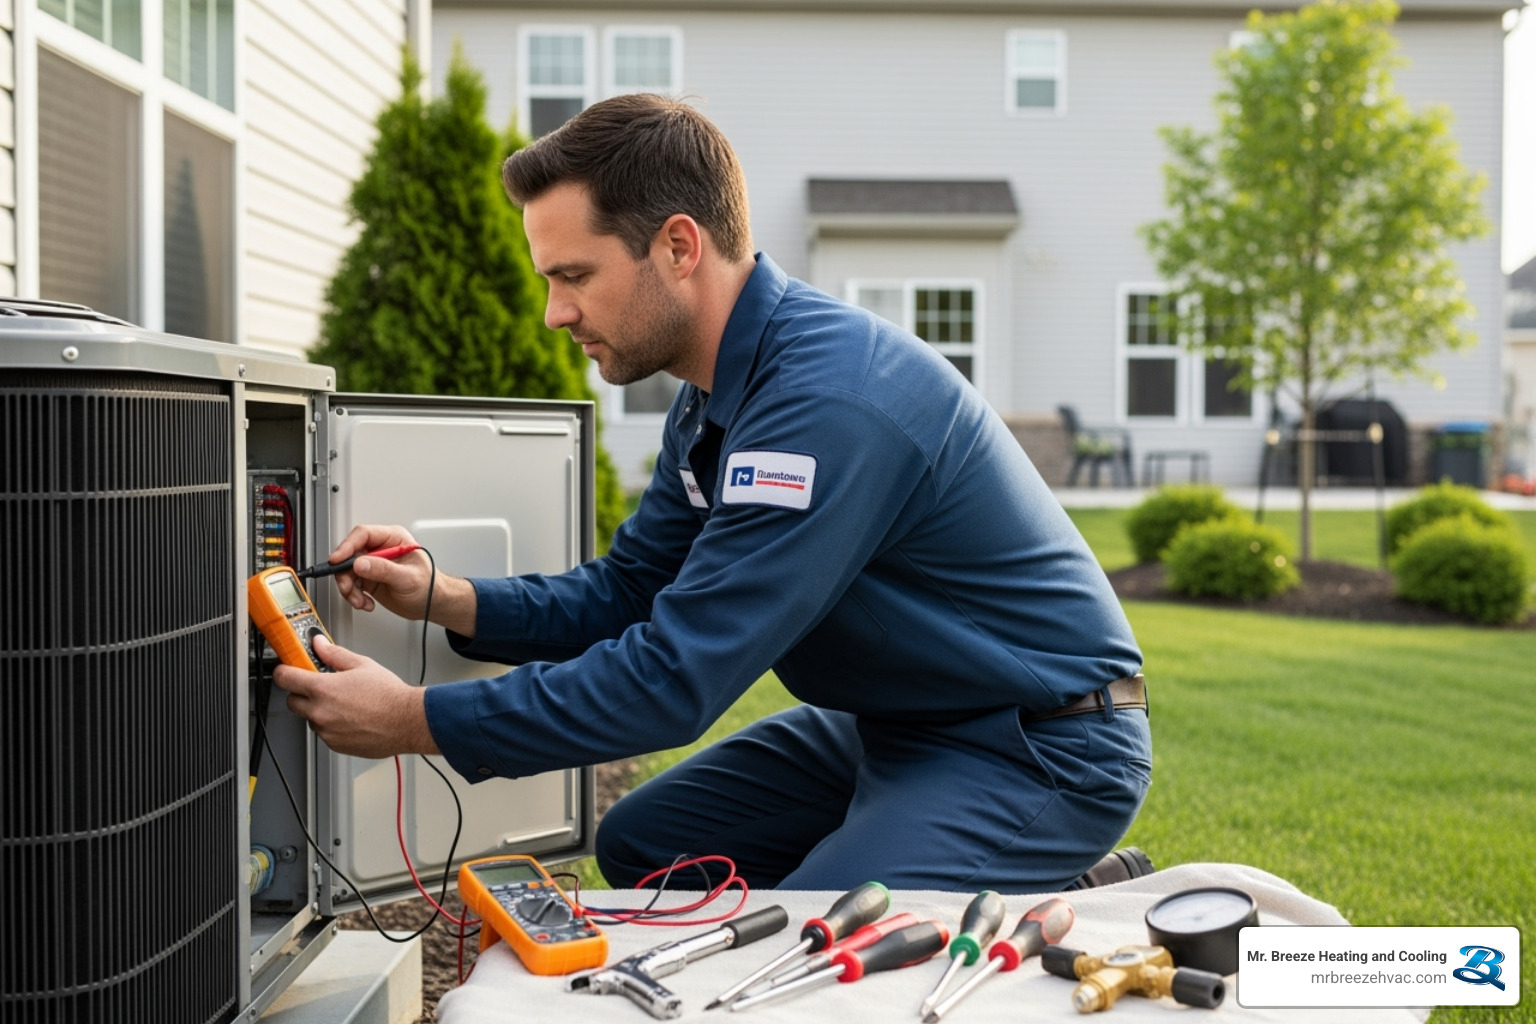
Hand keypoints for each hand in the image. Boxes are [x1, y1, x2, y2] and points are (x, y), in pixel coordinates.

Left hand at [272, 636, 440, 758]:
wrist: (407, 721)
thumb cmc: (389, 695)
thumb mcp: (362, 665)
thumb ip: (335, 654)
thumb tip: (320, 645)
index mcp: (322, 688)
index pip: (285, 678)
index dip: (283, 672)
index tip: (286, 670)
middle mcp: (320, 712)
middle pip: (292, 701)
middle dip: (301, 693)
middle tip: (319, 687)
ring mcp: (326, 731)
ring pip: (310, 718)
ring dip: (318, 711)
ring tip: (344, 704)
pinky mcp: (335, 745)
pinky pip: (325, 733)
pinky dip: (332, 726)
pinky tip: (351, 718)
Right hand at [328, 524, 434, 618]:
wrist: (431, 604)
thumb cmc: (429, 586)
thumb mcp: (408, 577)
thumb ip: (384, 570)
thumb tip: (360, 563)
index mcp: (393, 539)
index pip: (363, 534)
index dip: (348, 546)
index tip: (338, 560)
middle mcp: (380, 549)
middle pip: (350, 553)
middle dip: (345, 573)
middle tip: (347, 587)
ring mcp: (373, 564)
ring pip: (347, 571)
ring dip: (349, 588)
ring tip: (360, 600)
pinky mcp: (368, 579)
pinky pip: (351, 585)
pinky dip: (354, 596)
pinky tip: (366, 603)